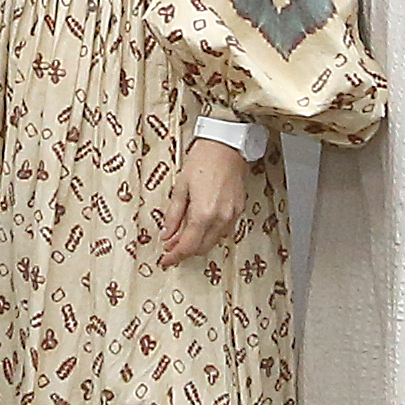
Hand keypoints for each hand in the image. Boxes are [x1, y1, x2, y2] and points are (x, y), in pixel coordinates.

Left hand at [151, 134, 250, 265]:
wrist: (226, 145)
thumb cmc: (203, 160)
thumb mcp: (180, 187)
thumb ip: (173, 215)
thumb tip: (167, 234)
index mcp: (203, 214)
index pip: (187, 246)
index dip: (174, 256)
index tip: (165, 259)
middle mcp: (220, 219)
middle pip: (201, 248)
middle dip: (185, 251)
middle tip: (170, 247)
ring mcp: (232, 216)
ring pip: (214, 241)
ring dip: (198, 243)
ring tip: (183, 234)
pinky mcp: (239, 210)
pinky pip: (224, 231)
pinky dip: (211, 234)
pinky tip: (201, 226)